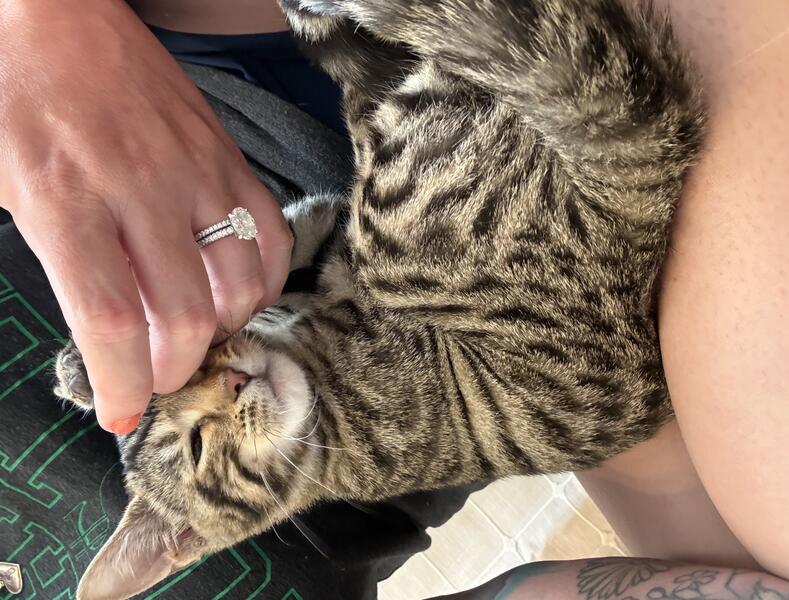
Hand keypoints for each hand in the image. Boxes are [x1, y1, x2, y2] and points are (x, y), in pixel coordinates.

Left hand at [0, 0, 292, 432]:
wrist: (57, 16)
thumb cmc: (17, 102)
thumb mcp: (6, 190)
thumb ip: (58, 264)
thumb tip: (112, 336)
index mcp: (64, 200)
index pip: (109, 320)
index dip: (123, 385)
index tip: (122, 413)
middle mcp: (139, 189)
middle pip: (185, 316)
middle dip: (173, 369)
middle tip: (156, 374)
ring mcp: (197, 172)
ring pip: (240, 285)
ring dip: (222, 330)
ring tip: (196, 332)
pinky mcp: (230, 158)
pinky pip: (272, 239)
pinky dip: (264, 284)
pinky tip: (238, 293)